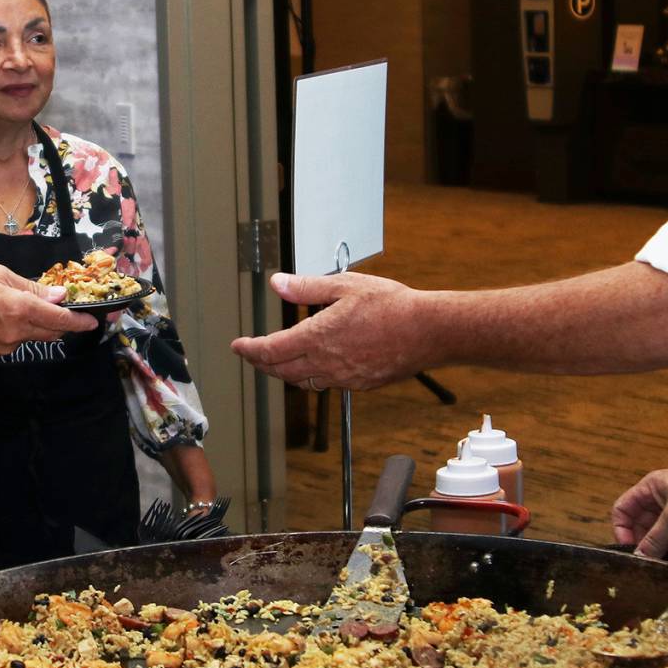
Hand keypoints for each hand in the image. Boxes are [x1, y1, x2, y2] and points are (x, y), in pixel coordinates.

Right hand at [0, 264, 94, 355]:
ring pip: (34, 336)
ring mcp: (4, 346)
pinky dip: (19, 329)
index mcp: (19, 308)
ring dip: (38, 324)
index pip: (60, 320)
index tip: (93, 320)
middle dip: (62, 323)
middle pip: (51, 332)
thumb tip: (57, 296)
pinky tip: (2, 314)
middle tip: (64, 309)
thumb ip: (29, 287)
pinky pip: (16, 340)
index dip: (80, 321)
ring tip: (24, 305)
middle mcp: (16, 332)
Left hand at [229, 272, 424, 390]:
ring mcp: (344, 377)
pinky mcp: (361, 384)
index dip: (250, 349)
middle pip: (281, 371)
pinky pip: (327, 384)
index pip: (270, 350)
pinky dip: (312, 377)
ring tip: (277, 363)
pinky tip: (315, 367)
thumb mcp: (344, 286)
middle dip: (261, 363)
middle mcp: (327, 363)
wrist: (428, 331)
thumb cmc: (392, 305)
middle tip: (251, 355)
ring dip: (284, 373)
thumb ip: (306, 287)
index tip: (238, 346)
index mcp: (318, 337)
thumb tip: (278, 283)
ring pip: (303, 381)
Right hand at [610, 440, 667, 560]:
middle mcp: (663, 500)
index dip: (622, 529)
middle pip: (644, 526)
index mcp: (651, 489)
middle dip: (648, 543)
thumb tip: (640, 556)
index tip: (629, 548)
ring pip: (666, 535)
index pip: (624, 509)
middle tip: (651, 560)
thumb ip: (657, 537)